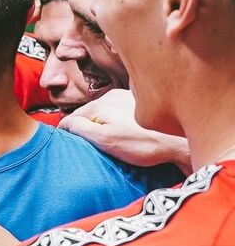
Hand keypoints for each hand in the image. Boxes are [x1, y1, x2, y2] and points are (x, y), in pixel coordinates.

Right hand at [60, 89, 190, 170]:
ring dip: (100, 126)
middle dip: (84, 129)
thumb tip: (63, 124)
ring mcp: (127, 99)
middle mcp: (113, 97)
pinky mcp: (138, 106)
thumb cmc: (146, 144)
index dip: (69, 134)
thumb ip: (80, 128)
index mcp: (101, 104)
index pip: (71, 118)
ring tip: (108, 143)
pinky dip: (115, 124)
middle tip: (90, 148)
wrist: (181, 143)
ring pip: (103, 114)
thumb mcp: (106, 140)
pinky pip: (117, 114)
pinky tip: (124, 135)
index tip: (71, 148)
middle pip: (88, 115)